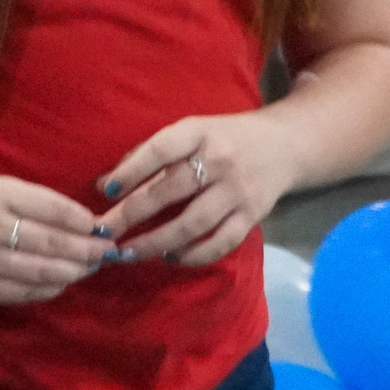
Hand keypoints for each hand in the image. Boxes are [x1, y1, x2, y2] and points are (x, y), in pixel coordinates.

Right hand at [0, 177, 113, 303]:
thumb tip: (86, 224)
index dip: (84, 221)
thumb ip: (38, 204)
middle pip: (52, 243)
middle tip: (109, 252)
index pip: (53, 208)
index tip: (102, 227)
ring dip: (74, 272)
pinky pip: (25, 292)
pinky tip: (63, 282)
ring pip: (42, 271)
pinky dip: (50, 288)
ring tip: (91, 267)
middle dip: (87, 250)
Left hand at [94, 112, 298, 266]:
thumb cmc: (223, 138)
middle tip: (104, 234)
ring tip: (129, 253)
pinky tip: (169, 257)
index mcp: (199, 132)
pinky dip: (193, 255)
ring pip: (193, 223)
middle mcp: (220, 160)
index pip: (161, 149)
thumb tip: (106, 186)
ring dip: (157, 241)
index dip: (132, 170)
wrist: (284, 145)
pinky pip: (221, 242)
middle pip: (171, 190)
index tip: (107, 191)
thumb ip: (149, 155)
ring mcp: (238, 190)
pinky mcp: (253, 215)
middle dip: (133, 215)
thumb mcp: (190, 132)